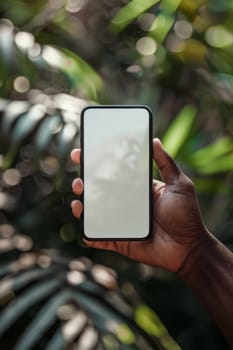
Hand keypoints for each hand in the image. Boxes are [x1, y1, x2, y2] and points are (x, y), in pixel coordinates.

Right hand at [70, 138, 209, 272]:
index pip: (115, 173)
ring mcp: (121, 222)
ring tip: (79, 194)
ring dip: (83, 202)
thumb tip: (155, 140)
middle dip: (85, 182)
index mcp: (139, 189)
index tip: (83, 153)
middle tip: (79, 178)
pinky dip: (88, 231)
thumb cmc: (187, 215)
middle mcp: (127, 203)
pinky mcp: (119, 240)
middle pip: (101, 191)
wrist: (189, 248)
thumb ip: (166, 164)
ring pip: (95, 212)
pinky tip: (82, 219)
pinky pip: (99, 236)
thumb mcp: (179, 185)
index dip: (99, 163)